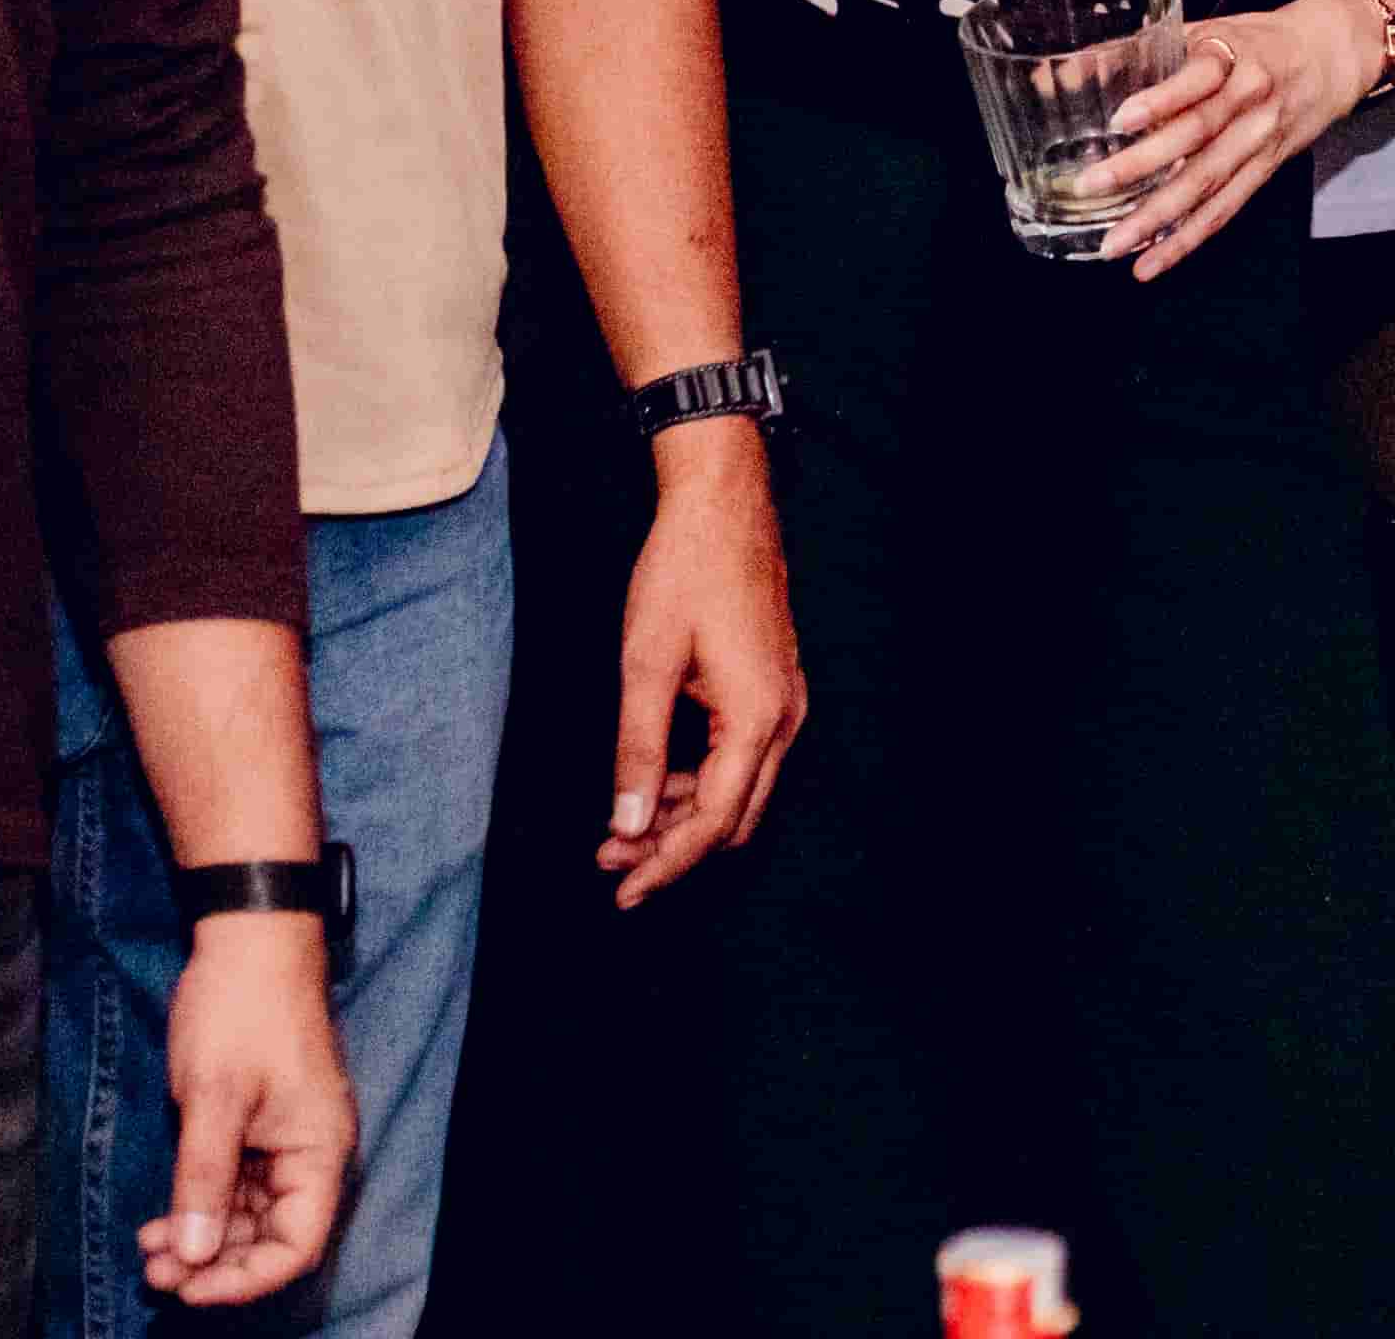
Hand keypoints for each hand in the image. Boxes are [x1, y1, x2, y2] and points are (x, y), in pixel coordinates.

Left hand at [140, 911, 356, 1304]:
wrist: (247, 939)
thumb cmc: (241, 1012)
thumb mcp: (214, 1098)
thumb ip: (204, 1180)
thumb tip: (193, 1255)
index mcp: (319, 1153)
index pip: (297, 1246)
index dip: (245, 1279)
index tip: (190, 1285)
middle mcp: (309, 1156)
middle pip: (271, 1239)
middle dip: (213, 1263)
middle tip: (153, 1272)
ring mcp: (283, 1141)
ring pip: (248, 1217)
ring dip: (201, 1239)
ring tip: (148, 1251)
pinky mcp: (256, 1127)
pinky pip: (233, 1187)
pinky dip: (198, 1207)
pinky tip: (158, 1220)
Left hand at [605, 424, 800, 902]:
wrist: (723, 502)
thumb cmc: (684, 571)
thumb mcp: (646, 664)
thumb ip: (637, 752)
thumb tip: (627, 826)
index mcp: (756, 718)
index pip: (713, 822)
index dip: (666, 864)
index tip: (622, 892)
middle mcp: (782, 719)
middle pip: (733, 819)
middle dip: (673, 849)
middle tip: (610, 861)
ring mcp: (783, 703)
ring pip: (738, 793)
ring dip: (683, 817)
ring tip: (620, 826)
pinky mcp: (772, 688)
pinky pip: (741, 760)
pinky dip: (699, 782)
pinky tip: (655, 780)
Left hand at [1101, 0, 1392, 279]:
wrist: (1329, 59)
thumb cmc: (1258, 42)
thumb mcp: (1209, 30)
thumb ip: (1148, 51)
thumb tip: (1072, 72)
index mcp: (1234, 57)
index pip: (1199, 78)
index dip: (1162, 99)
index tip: (1120, 118)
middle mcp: (1249, 101)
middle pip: (1196, 137)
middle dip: (1142, 166)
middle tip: (1092, 186)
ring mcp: (1259, 141)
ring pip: (1207, 184)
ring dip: (1159, 219)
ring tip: (1116, 244)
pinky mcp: (1264, 171)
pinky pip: (1225, 210)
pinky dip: (1187, 238)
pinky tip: (1154, 260)